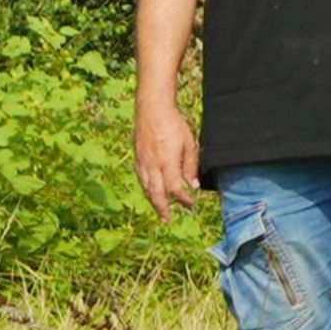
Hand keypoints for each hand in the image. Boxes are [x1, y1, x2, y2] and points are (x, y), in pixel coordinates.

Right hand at [135, 99, 201, 219]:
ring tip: (160, 210)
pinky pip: (141, 178)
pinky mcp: (138, 158)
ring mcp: (143, 162)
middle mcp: (152, 165)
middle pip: (156, 193)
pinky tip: (151, 192)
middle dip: (163, 208)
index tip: (191, 204)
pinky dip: (147, 189)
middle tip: (168, 220)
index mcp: (167, 162)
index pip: (174, 189)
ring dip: (154, 201)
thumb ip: (190, 166)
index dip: (183, 199)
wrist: (152, 109)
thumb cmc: (174, 124)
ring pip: (147, 187)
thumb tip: (192, 186)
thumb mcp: (189, 144)